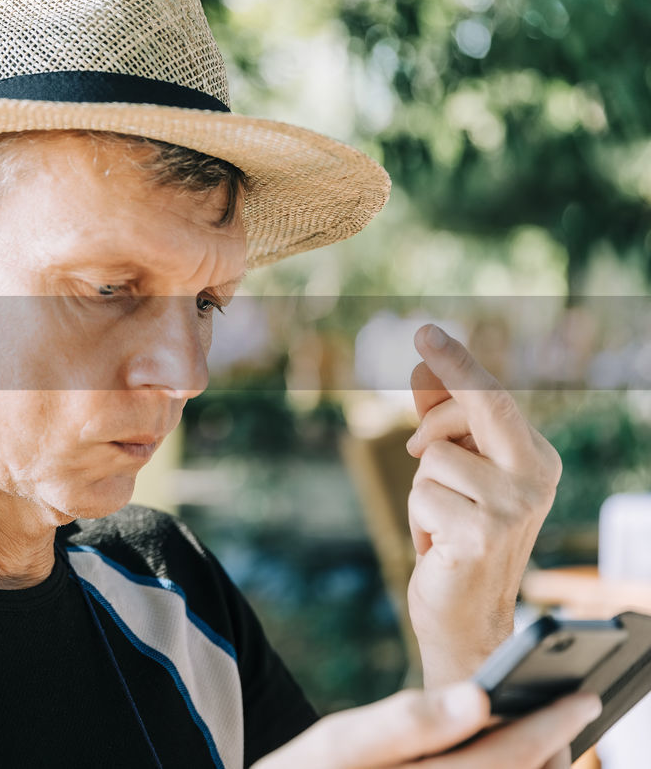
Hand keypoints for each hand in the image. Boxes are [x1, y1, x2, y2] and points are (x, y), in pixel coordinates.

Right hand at [254, 681, 599, 768]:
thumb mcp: (339, 743)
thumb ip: (406, 722)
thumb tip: (476, 698)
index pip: (507, 755)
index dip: (549, 726)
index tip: (578, 697)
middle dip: (552, 744)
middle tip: (574, 710)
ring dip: (533, 763)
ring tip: (543, 734)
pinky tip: (500, 754)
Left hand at [405, 324, 562, 684]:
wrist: (466, 617)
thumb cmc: (456, 538)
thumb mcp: (451, 475)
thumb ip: (441, 420)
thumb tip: (423, 366)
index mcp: (534, 457)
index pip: (494, 397)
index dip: (456, 363)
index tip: (425, 333)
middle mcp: (534, 476)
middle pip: (481, 406)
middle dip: (444, 390)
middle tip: (417, 407)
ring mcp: (513, 505)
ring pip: (432, 458)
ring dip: (421, 491)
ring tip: (441, 524)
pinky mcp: (483, 533)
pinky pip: (421, 496)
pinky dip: (417, 521)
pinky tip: (439, 546)